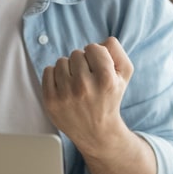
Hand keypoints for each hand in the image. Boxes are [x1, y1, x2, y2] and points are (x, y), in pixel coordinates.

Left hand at [41, 37, 134, 155]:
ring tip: (77, 85)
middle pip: (76, 54)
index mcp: (105, 80)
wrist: (96, 132)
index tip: (98, 69)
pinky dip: (55, 76)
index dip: (96, 56)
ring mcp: (65, 95)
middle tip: (88, 80)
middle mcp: (84, 87)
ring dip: (68, 69)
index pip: (93, 47)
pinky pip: (48, 71)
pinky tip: (65, 88)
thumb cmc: (109, 97)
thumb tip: (100, 41)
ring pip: (61, 61)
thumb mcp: (124, 75)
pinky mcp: (50, 101)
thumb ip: (116, 51)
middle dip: (82, 63)